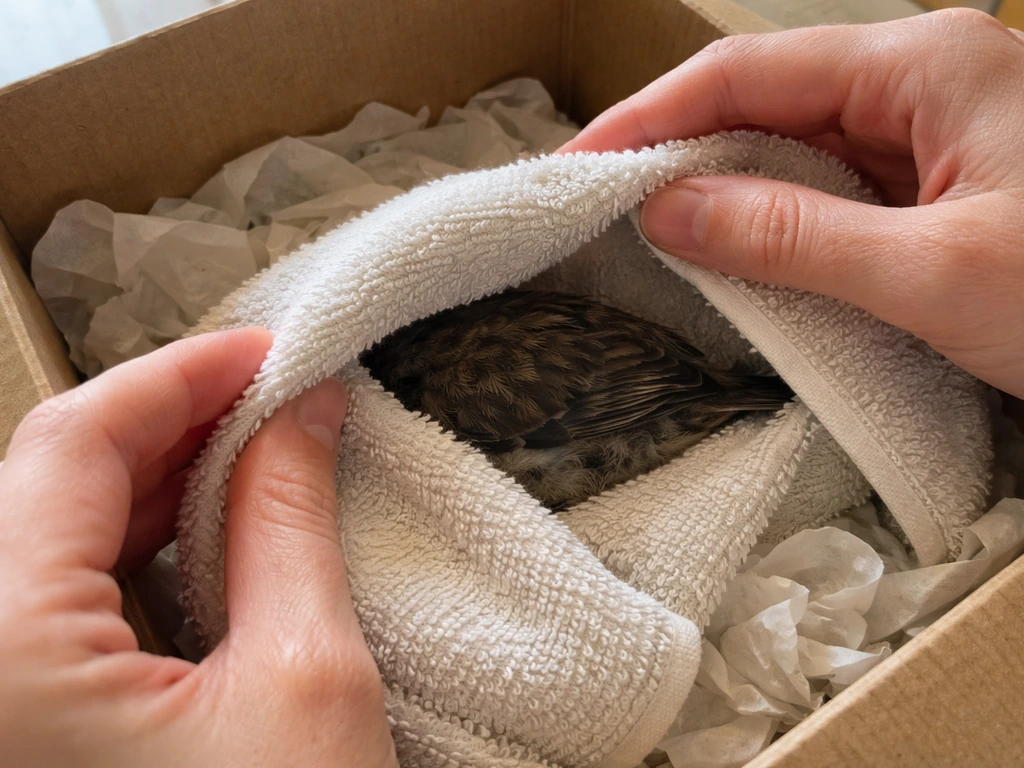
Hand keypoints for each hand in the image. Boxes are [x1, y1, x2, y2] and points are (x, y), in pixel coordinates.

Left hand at [0, 329, 396, 766]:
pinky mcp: (20, 716)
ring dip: (153, 476)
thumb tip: (301, 412)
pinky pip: (52, 591)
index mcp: (7, 652)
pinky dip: (131, 541)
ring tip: (250, 446)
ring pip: (48, 531)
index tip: (262, 351)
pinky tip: (202, 523)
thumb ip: (291, 521)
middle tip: (268, 392)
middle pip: (51, 480)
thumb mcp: (306, 676)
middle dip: (169, 421)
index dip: (178, 378)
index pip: (73, 445)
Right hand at [561, 9, 1023, 398]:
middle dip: (678, 150)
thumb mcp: (930, 273)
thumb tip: (668, 211)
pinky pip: (832, 189)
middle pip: (764, 100)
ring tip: (649, 234)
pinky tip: (736, 253)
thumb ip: (789, 238)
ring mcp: (933, 133)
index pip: (746, 74)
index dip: (650, 118)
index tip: (578, 165)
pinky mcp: (937, 184)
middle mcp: (923, 82)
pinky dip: (775, 220)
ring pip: (794, 147)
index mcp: (923, 68)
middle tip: (600, 206)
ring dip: (723, 189)